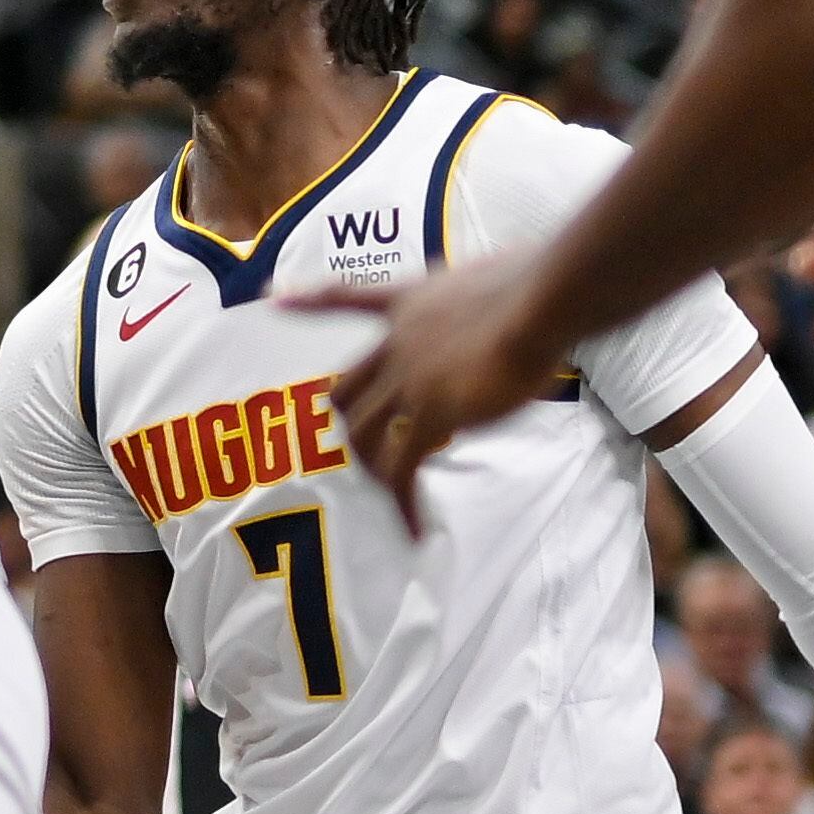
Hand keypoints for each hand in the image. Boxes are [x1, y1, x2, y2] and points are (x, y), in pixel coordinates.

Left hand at [302, 252, 566, 536]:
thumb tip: (511, 329)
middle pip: (347, 390)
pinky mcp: (430, 413)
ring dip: (375, 466)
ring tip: (392, 492)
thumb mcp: (497, 283)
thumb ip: (484, 311)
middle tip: (370, 450)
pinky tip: (415, 531)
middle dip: (352, 424)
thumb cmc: (539, 284)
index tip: (272, 299)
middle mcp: (397, 343)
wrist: (541, 299)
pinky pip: (404, 469)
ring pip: (367, 434)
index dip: (307, 300)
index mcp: (408, 302)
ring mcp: (407, 379)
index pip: (345, 297)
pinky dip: (404, 503)